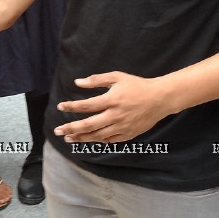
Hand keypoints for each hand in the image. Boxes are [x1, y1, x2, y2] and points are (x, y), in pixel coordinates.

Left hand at [54, 72, 172, 142]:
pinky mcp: (128, 134)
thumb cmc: (137, 86)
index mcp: (112, 100)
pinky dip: (98, 140)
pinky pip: (110, 140)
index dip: (71, 107)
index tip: (60, 107)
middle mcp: (115, 115)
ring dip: (81, 138)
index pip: (86, 105)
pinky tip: (88, 139)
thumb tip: (78, 82)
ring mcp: (122, 127)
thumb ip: (97, 80)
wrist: (160, 99)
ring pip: (98, 136)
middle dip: (71, 128)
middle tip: (58, 131)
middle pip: (89, 125)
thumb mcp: (117, 77)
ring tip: (69, 138)